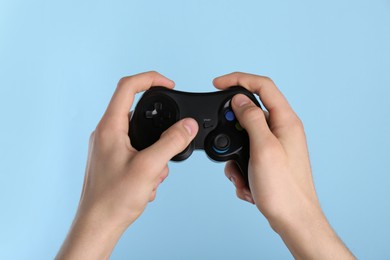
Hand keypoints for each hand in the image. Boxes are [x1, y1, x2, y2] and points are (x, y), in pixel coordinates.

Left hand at [56, 71, 198, 258]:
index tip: (169, 84)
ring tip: (153, 176)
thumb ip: (171, 142)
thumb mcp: (149, 167)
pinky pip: (137, 152)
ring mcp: (109, 148)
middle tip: (169, 144)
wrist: (98, 226)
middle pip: (138, 114)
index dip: (150, 79)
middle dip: (159, 130)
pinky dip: (148, 164)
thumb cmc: (112, 200)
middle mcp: (106, 134)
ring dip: (155, 153)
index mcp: (110, 127)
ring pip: (141, 137)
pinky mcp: (113, 161)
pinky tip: (147, 184)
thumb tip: (188, 126)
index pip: (128, 87)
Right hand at [213, 72, 354, 258]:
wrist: (292, 220)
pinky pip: (247, 155)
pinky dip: (241, 169)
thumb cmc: (283, 188)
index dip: (238, 80)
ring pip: (244, 137)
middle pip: (250, 113)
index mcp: (286, 121)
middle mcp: (282, 130)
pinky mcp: (269, 160)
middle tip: (226, 144)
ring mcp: (275, 146)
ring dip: (235, 156)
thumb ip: (251, 118)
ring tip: (242, 174)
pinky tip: (248, 184)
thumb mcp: (263, 148)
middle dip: (233, 129)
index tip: (217, 83)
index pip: (262, 86)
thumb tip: (239, 99)